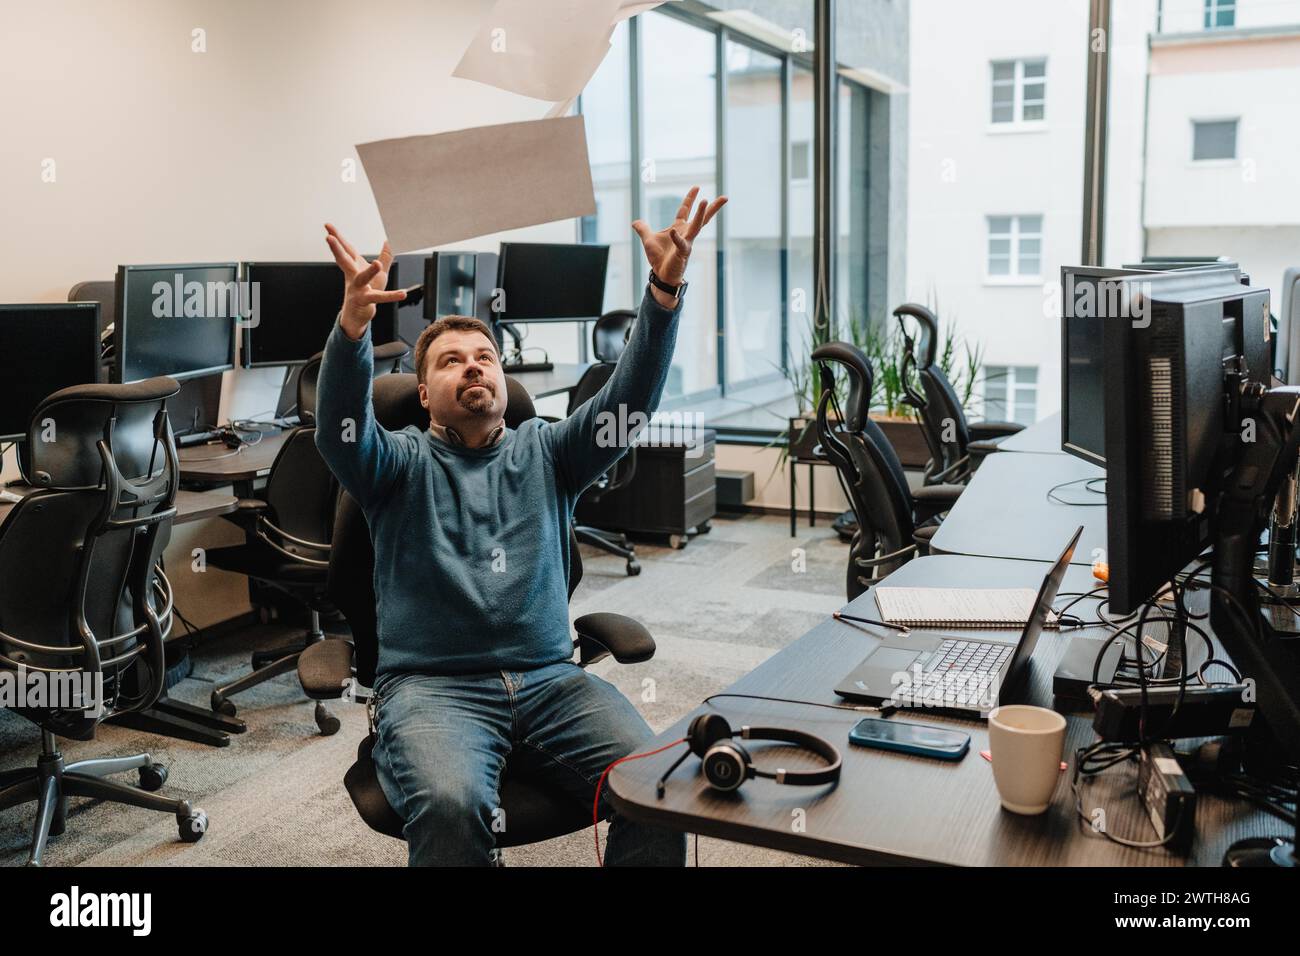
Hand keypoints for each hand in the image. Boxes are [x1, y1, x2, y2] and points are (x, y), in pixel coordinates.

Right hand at [324, 223, 406, 339]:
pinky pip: (379, 298)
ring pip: (362, 279)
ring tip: (376, 264)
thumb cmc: (366, 292)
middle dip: (337, 249)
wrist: (357, 315)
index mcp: (354, 267)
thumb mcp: (379, 273)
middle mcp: (353, 276)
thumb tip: (388, 242)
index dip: (336, 237)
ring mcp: (358, 289)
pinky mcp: (365, 301)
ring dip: (369, 272)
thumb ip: (385, 257)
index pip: (345, 249)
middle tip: (329, 238)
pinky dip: (391, 296)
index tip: (327, 225)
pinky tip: (402, 293)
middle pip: (344, 260)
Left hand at [632, 186, 726, 306]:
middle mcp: (686, 233)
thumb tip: (635, 222)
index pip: (685, 210)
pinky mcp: (682, 253)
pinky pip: (680, 244)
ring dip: (701, 214)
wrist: (661, 276)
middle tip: (725, 197)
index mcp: (679, 228)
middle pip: (702, 217)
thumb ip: (643, 230)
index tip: (697, 187)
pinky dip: (676, 238)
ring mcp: (686, 243)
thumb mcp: (648, 240)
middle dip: (712, 207)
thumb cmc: (659, 259)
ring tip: (706, 201)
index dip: (690, 198)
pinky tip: (673, 232)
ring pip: (696, 226)